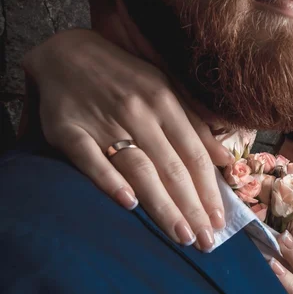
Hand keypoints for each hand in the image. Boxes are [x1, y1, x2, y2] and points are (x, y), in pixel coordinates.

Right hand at [22, 29, 234, 249]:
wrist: (67, 52)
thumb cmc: (125, 77)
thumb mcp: (166, 89)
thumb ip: (195, 125)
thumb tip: (225, 160)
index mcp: (165, 102)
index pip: (193, 155)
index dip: (209, 190)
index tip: (220, 220)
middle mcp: (138, 113)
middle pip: (172, 168)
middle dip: (192, 208)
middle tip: (206, 241)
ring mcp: (103, 121)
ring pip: (140, 169)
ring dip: (163, 206)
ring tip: (181, 235)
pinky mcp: (69, 130)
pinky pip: (91, 159)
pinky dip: (110, 181)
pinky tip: (128, 205)